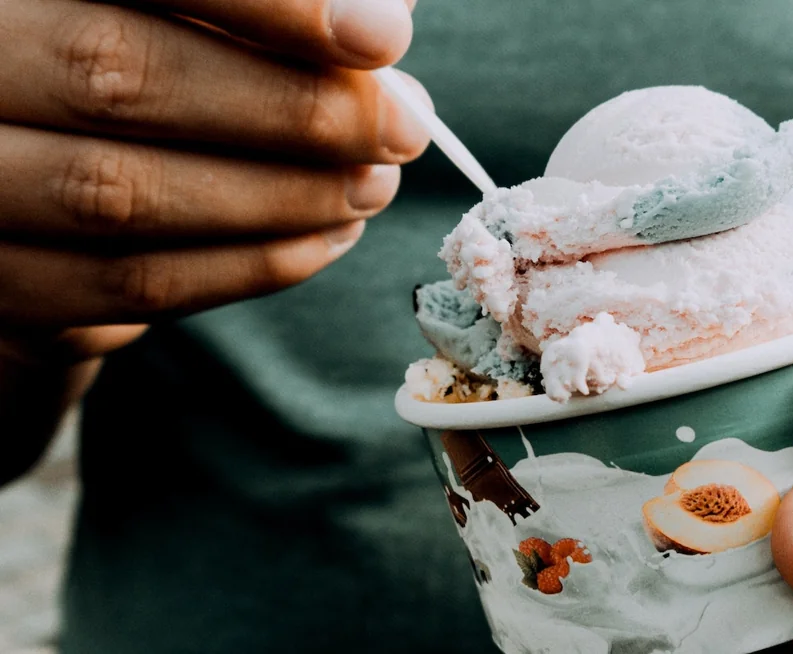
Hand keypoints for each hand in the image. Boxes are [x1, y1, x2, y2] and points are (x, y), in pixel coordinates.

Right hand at [0, 0, 428, 364]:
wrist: (34, 161)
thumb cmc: (136, 61)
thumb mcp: (188, 17)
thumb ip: (271, 6)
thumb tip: (387, 12)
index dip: (268, 4)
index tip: (382, 38)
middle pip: (115, 74)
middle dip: (289, 108)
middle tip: (402, 127)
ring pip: (118, 193)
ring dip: (281, 197)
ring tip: (373, 183)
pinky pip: (121, 284)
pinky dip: (246, 265)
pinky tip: (324, 238)